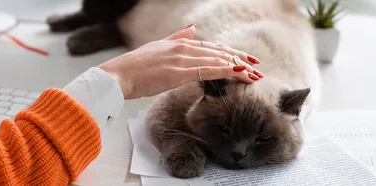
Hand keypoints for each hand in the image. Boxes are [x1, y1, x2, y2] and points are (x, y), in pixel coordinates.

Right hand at [98, 24, 262, 99]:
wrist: (118, 76)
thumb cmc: (134, 67)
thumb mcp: (157, 47)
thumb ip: (176, 37)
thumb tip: (192, 29)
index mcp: (179, 43)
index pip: (212, 48)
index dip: (231, 53)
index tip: (247, 59)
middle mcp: (183, 48)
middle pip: (219, 53)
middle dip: (240, 60)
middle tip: (258, 68)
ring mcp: (181, 59)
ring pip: (216, 61)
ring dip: (238, 68)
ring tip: (254, 75)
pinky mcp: (177, 72)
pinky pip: (207, 71)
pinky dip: (225, 71)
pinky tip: (238, 73)